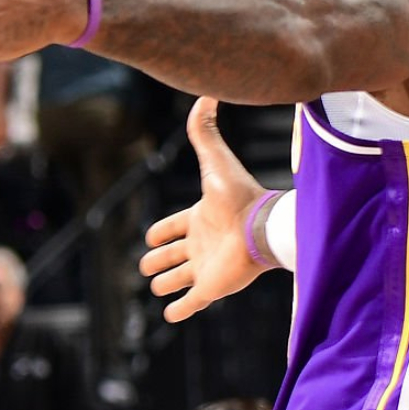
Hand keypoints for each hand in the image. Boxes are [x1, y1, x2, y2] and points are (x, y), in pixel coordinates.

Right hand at [139, 98, 269, 321]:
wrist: (261, 228)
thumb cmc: (238, 194)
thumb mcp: (214, 160)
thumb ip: (205, 131)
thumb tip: (206, 94)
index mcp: (199, 218)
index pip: (174, 226)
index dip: (162, 231)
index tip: (152, 237)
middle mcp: (201, 244)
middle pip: (174, 255)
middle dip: (158, 260)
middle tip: (147, 266)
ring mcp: (205, 268)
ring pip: (179, 280)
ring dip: (167, 285)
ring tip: (157, 288)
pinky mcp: (211, 288)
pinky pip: (192, 304)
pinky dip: (180, 310)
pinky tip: (170, 315)